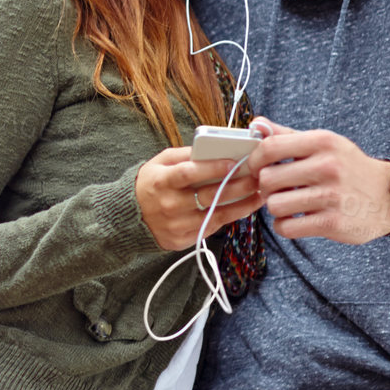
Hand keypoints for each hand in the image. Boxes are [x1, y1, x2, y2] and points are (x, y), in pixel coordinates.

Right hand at [134, 145, 264, 250]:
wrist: (129, 216)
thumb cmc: (150, 183)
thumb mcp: (160, 162)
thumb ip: (185, 155)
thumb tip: (214, 148)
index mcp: (161, 181)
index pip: (189, 173)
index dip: (212, 168)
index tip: (235, 162)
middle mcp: (168, 205)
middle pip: (208, 196)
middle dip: (237, 186)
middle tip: (258, 178)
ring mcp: (175, 226)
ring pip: (215, 215)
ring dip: (241, 205)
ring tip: (259, 194)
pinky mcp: (181, 240)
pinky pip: (211, 228)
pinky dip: (229, 217)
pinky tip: (244, 208)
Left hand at [243, 118, 389, 243]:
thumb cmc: (349, 168)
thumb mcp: (325, 144)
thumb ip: (288, 135)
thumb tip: (256, 124)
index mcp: (323, 142)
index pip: (270, 148)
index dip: (254, 161)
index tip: (255, 169)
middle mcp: (328, 167)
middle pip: (267, 179)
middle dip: (265, 187)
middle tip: (276, 190)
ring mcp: (331, 196)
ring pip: (274, 205)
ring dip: (276, 208)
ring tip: (289, 205)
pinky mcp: (333, 222)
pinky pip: (287, 227)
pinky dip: (285, 226)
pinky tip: (295, 220)